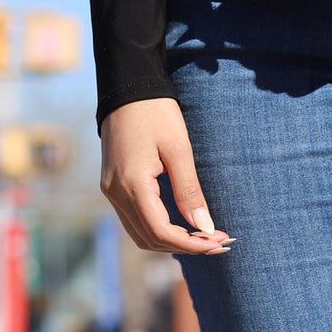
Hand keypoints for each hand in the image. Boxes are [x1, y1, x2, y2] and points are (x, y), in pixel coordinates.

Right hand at [99, 98, 231, 254]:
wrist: (126, 85)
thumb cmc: (155, 112)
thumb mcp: (178, 149)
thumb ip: (189, 191)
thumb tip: (205, 228)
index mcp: (131, 184)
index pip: (161, 232)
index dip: (192, 245)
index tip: (220, 242)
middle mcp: (115, 192)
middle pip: (149, 239)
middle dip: (185, 246)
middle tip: (219, 241)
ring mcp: (111, 189)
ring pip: (140, 233)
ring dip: (171, 240)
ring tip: (204, 235)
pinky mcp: (112, 184)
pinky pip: (134, 218)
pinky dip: (158, 227)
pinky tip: (181, 222)